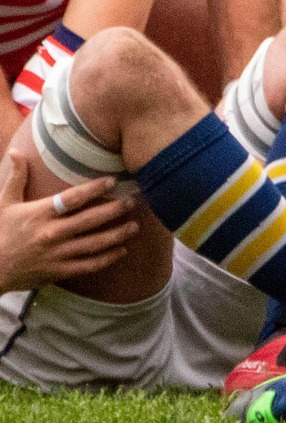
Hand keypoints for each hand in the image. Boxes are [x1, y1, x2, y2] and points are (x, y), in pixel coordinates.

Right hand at [0, 154, 136, 292]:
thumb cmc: (0, 233)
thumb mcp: (5, 204)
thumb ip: (17, 178)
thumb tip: (18, 151)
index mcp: (39, 214)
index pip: (71, 199)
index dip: (93, 189)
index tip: (112, 181)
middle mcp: (51, 234)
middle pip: (89, 220)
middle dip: (114, 210)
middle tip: (132, 201)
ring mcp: (56, 254)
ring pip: (94, 244)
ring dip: (117, 235)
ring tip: (135, 226)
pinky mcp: (58, 271)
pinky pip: (88, 265)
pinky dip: (107, 258)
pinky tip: (122, 251)